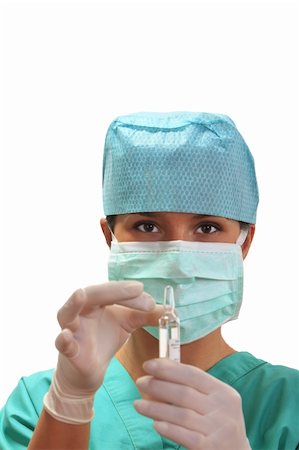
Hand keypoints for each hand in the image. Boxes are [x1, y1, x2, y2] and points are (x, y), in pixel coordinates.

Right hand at [55, 281, 158, 397]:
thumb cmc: (104, 340)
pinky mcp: (68, 351)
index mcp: (96, 301)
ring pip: (67, 312)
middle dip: (114, 291)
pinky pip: (62, 344)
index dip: (130, 293)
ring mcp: (71, 329)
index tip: (151, 302)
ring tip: (81, 295)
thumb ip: (147, 315)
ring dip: (74, 303)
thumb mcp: (128, 324)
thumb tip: (172, 309)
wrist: (87, 371)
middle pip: (92, 294)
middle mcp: (81, 311)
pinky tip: (66, 336)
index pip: (112, 290)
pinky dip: (63, 339)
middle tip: (138, 289)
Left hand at [134, 358, 250, 449]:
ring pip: (181, 414)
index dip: (168, 368)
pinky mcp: (211, 448)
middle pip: (184, 393)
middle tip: (140, 382)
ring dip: (156, 408)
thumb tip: (161, 366)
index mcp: (224, 392)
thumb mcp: (214, 402)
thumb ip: (192, 386)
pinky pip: (185, 436)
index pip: (193, 374)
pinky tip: (155, 424)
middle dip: (158, 386)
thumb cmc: (218, 424)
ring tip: (137, 404)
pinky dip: (168, 428)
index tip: (148, 365)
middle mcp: (223, 409)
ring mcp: (218, 430)